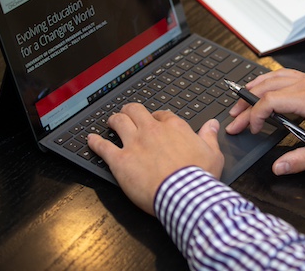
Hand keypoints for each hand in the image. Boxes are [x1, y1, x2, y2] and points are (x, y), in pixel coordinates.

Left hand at [87, 103, 223, 214]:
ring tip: (111, 122)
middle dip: (130, 111)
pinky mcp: (120, 161)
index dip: (157, 117)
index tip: (156, 122)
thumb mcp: (213, 154)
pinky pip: (103, 147)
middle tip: (128, 114)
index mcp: (174, 128)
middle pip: (136, 111)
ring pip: (118, 122)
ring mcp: (134, 144)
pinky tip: (90, 139)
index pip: (162, 115)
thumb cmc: (199, 177)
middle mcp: (152, 131)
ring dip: (113, 120)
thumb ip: (209, 136)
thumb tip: (212, 124)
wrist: (185, 194)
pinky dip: (95, 142)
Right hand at [226, 69, 304, 175]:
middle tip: (234, 119)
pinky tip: (258, 88)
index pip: (269, 101)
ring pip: (271, 77)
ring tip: (239, 102)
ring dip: (253, 89)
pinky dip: (266, 81)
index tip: (252, 130)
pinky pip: (281, 74)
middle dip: (246, 104)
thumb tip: (277, 168)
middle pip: (265, 89)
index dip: (254, 116)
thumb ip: (299, 161)